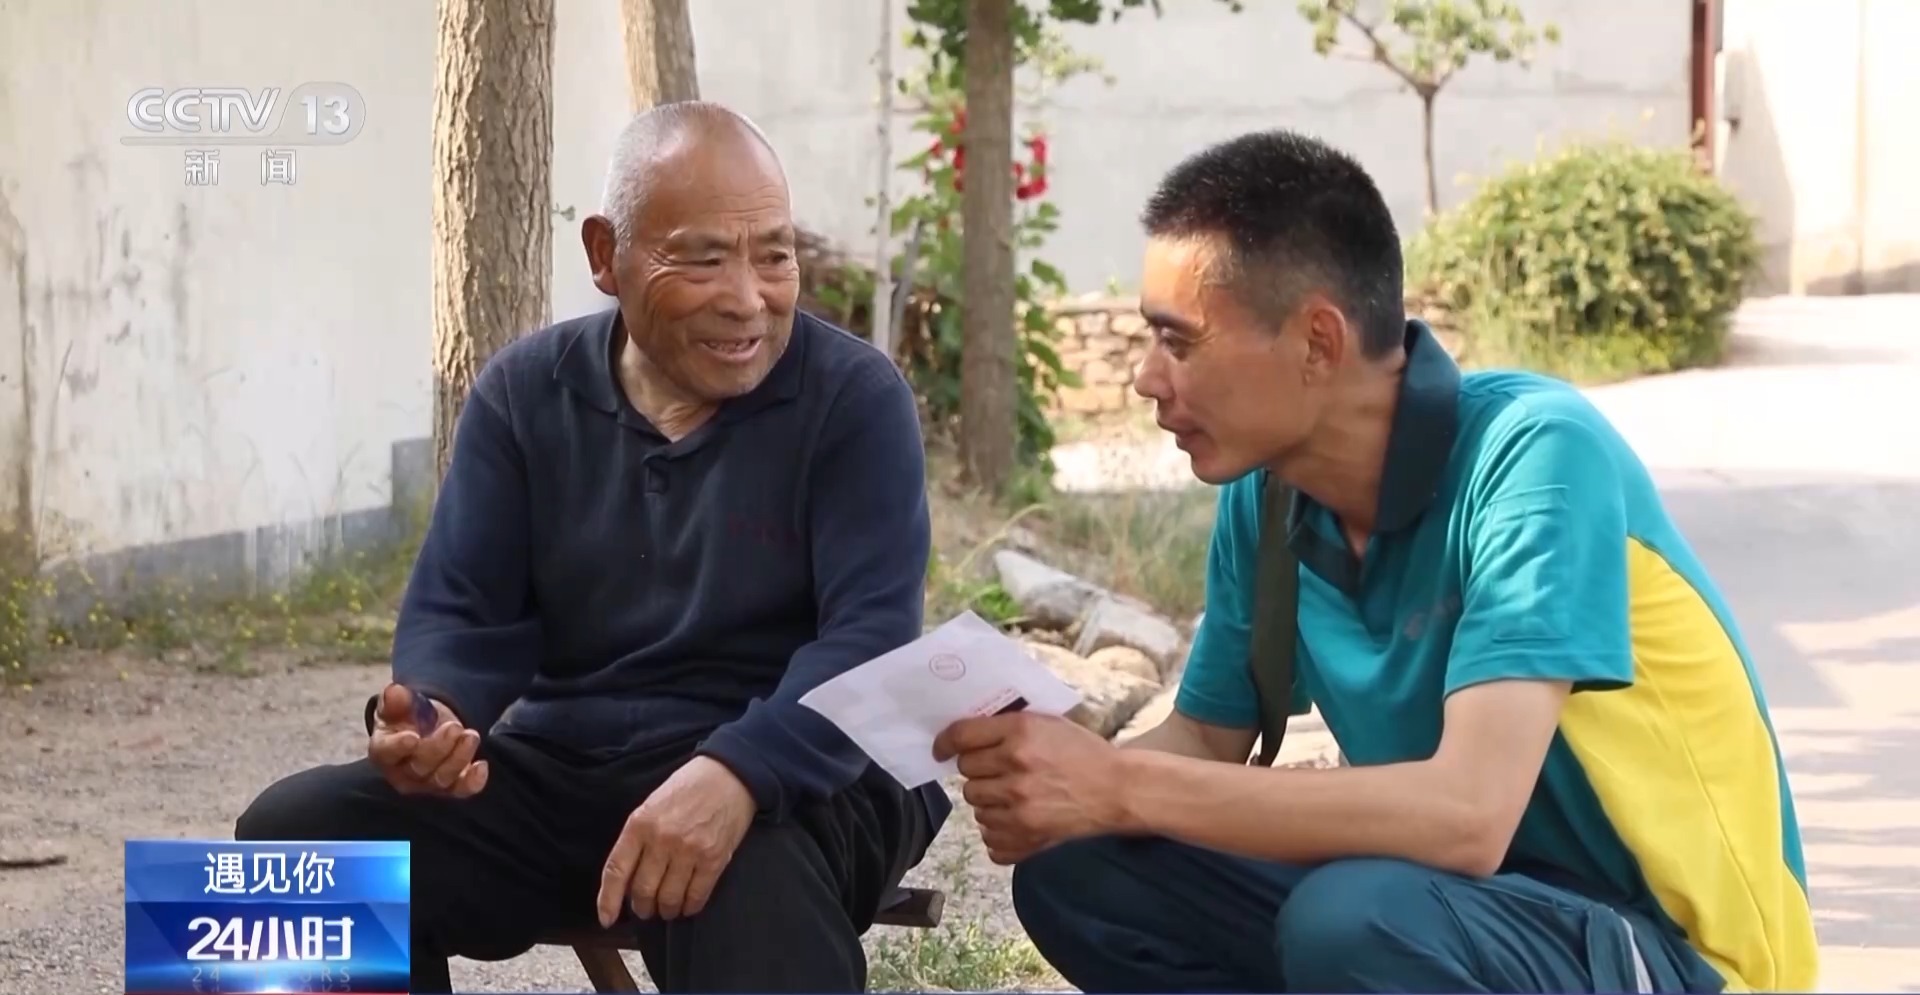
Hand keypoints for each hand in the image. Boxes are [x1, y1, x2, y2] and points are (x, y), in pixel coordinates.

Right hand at [366, 683, 487, 797]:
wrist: (428, 726)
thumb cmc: (406, 716)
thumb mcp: (399, 704)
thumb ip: (396, 699)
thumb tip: (394, 691)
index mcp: (383, 750)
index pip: (387, 752)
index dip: (398, 747)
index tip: (412, 737)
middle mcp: (402, 773)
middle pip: (419, 767)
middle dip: (439, 747)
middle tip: (454, 726)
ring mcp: (426, 783)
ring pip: (442, 779)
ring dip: (459, 758)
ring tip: (471, 735)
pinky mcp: (450, 787)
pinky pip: (462, 790)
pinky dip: (473, 781)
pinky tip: (481, 765)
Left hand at [596, 756, 755, 924]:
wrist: (729, 775)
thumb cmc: (688, 788)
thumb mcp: (652, 806)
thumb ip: (639, 838)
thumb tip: (629, 878)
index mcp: (640, 824)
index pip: (617, 870)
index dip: (608, 900)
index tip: (607, 919)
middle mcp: (661, 839)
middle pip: (643, 891)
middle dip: (643, 908)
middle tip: (646, 909)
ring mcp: (689, 851)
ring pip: (669, 898)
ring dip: (666, 910)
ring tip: (668, 908)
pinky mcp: (714, 859)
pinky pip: (697, 895)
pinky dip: (690, 907)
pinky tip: (688, 905)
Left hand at [933, 711, 1125, 864]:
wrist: (1118, 790)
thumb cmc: (1084, 753)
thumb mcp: (1048, 724)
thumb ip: (1008, 726)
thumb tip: (966, 736)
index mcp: (1020, 733)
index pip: (961, 736)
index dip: (945, 743)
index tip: (941, 750)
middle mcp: (1014, 768)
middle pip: (966, 773)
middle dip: (980, 771)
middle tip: (1001, 771)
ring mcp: (1019, 806)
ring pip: (975, 805)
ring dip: (989, 800)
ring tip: (1014, 796)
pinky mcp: (1026, 836)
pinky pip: (989, 838)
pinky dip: (998, 831)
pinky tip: (1017, 820)